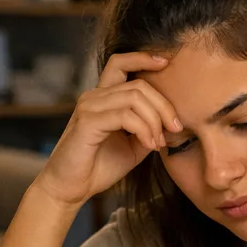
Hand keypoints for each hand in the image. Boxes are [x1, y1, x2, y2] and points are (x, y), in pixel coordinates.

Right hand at [32, 52, 182, 208]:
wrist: (71, 189)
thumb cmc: (99, 167)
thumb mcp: (133, 146)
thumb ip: (148, 129)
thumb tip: (171, 121)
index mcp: (103, 98)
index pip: (120, 63)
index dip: (143, 58)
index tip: (167, 63)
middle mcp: (94, 97)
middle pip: (138, 84)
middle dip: (164, 105)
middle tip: (175, 129)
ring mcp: (89, 107)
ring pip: (135, 97)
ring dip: (155, 121)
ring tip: (159, 142)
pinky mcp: (87, 122)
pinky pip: (125, 116)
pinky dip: (144, 129)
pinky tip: (149, 144)